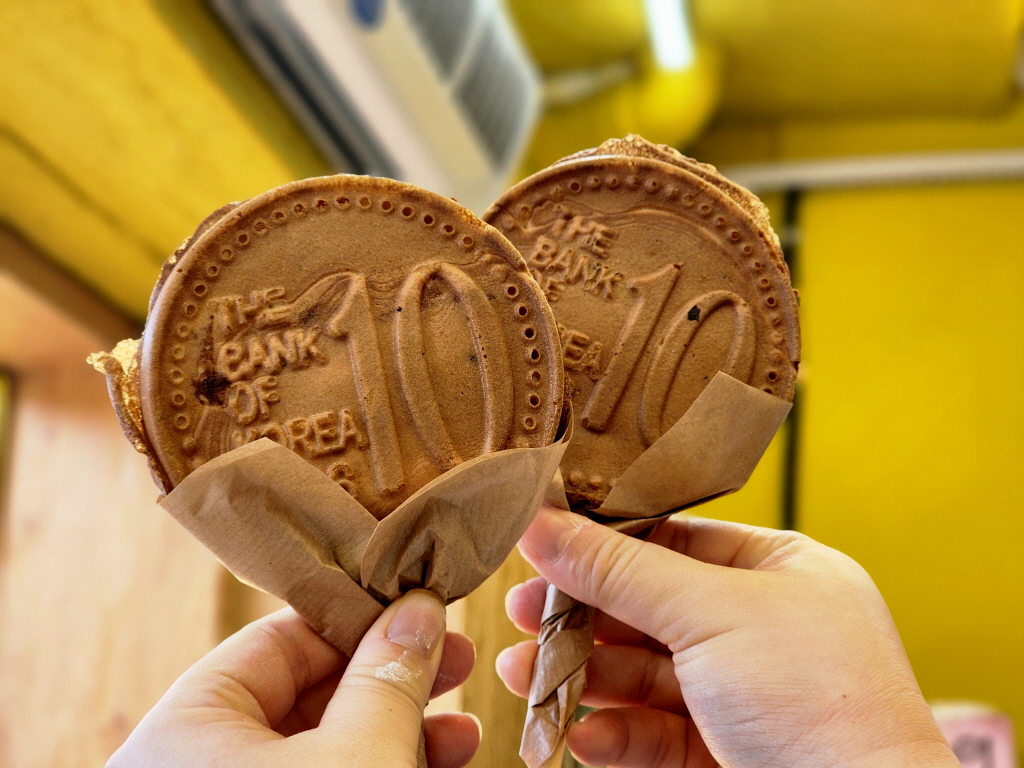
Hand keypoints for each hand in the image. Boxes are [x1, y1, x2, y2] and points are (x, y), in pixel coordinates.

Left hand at [110, 590, 478, 767]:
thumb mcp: (356, 756)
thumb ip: (387, 676)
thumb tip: (420, 604)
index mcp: (189, 726)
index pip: (282, 638)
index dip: (362, 617)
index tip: (427, 604)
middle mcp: (200, 761)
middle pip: (312, 691)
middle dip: (395, 677)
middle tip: (456, 658)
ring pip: (327, 746)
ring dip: (402, 729)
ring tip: (463, 725)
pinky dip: (385, 767)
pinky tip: (442, 761)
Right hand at [497, 507, 958, 767]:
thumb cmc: (816, 702)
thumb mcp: (709, 614)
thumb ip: (617, 570)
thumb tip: (541, 521)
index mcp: (780, 571)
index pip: (675, 540)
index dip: (605, 543)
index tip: (542, 545)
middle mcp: (763, 627)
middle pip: (649, 607)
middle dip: (584, 616)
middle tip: (524, 616)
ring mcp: (747, 694)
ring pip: (644, 674)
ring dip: (584, 677)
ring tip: (525, 678)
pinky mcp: (727, 752)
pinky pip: (655, 732)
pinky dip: (613, 734)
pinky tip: (580, 737)